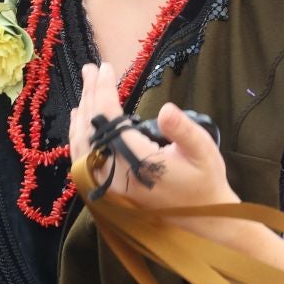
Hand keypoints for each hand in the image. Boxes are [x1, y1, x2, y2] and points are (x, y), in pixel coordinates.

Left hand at [66, 63, 236, 215]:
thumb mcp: (203, 150)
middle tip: (91, 69)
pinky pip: (83, 158)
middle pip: (91, 130)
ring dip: (82, 113)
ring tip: (86, 86)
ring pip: (82, 144)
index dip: (104, 93)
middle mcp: (117, 176)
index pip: (110, 123)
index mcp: (138, 164)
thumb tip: (166, 109)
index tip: (105, 69)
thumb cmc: (204, 179)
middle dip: (90, 96)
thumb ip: (183, 130)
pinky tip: (79, 116)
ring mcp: (109, 184)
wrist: (202, 215)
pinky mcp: (108, 187)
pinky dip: (78, 135)